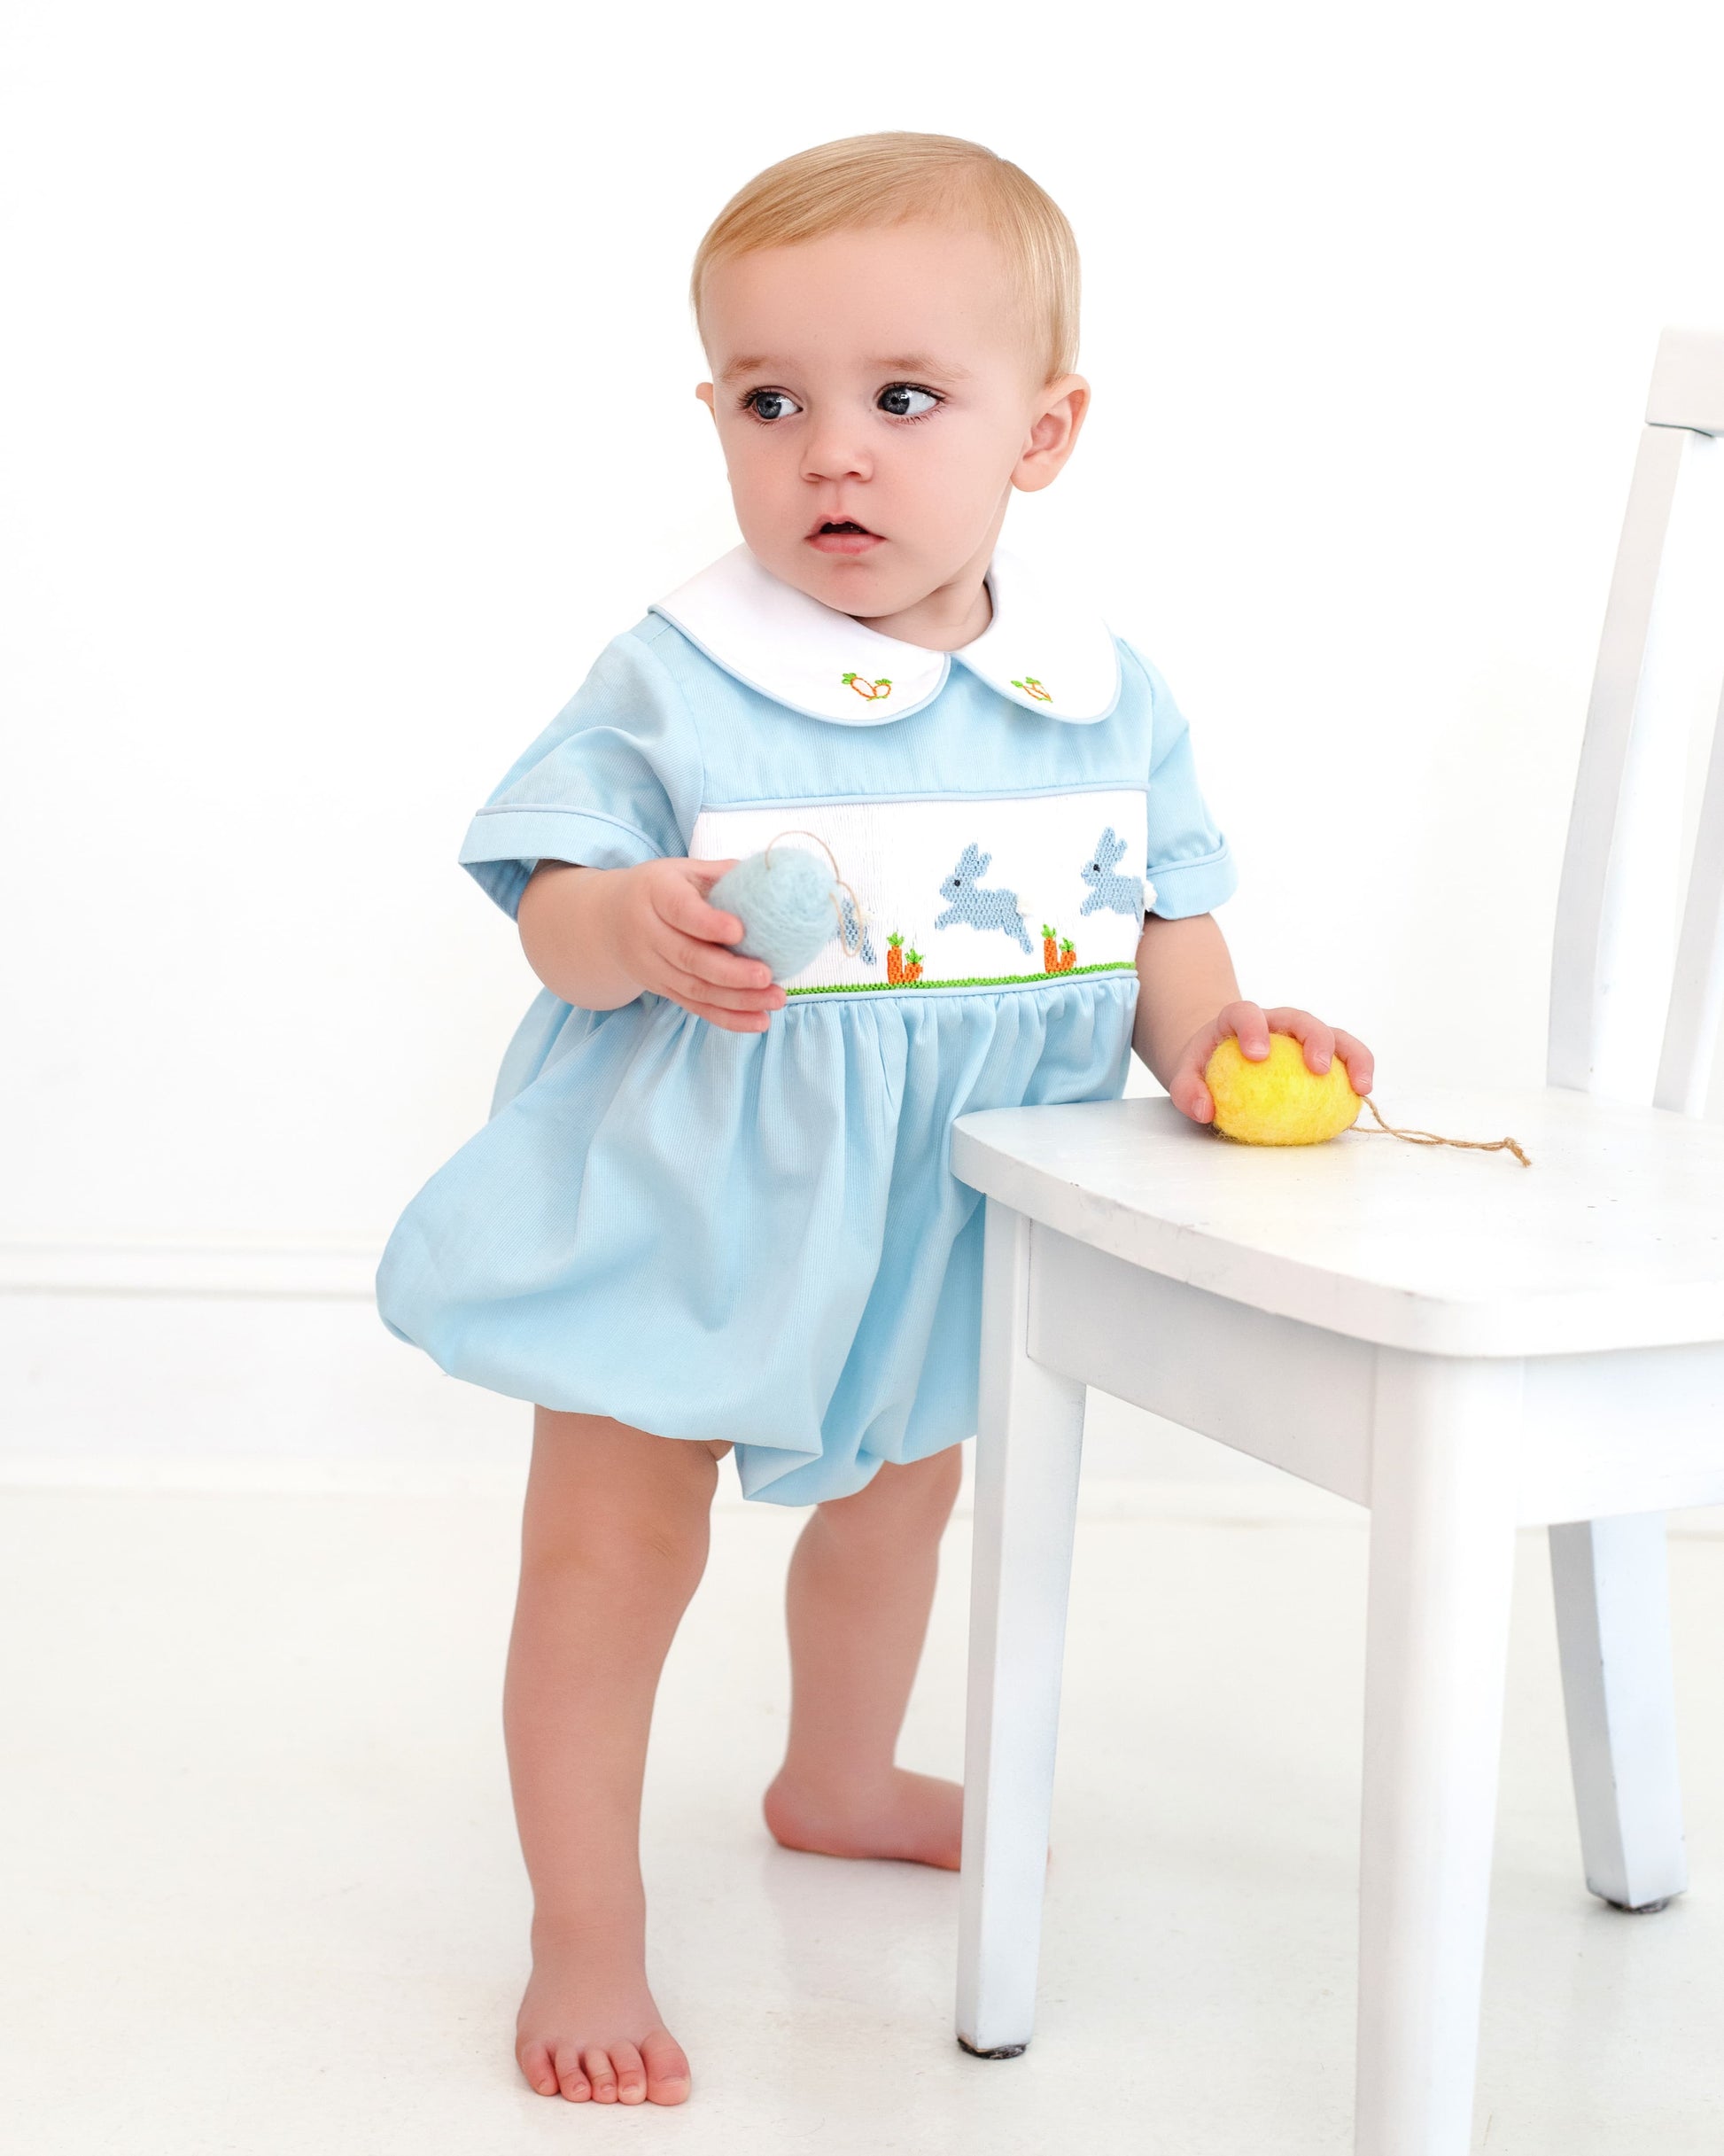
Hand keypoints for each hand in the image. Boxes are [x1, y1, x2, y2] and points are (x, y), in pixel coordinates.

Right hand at [603, 857, 785, 1033]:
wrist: (609, 920)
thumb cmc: (662, 889)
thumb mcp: (684, 870)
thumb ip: (724, 874)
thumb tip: (772, 879)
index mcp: (655, 892)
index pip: (679, 910)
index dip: (708, 923)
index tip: (740, 932)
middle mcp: (647, 932)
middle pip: (688, 957)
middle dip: (730, 971)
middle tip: (766, 975)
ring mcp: (652, 966)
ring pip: (695, 988)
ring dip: (738, 1000)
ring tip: (776, 999)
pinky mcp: (662, 989)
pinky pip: (696, 1007)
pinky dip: (728, 1018)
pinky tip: (759, 1021)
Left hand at [1166, 1001, 1374, 1123]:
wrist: (1221, 1058)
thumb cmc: (1204, 1067)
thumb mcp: (1185, 1075)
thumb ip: (1186, 1090)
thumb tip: (1204, 1109)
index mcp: (1240, 1020)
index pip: (1246, 1013)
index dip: (1254, 1027)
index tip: (1257, 1054)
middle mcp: (1277, 1022)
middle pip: (1301, 1019)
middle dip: (1314, 1039)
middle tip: (1318, 1069)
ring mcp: (1302, 1036)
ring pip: (1335, 1035)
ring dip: (1353, 1057)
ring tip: (1361, 1088)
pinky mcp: (1321, 1054)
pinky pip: (1344, 1059)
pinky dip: (1357, 1074)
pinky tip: (1361, 1099)